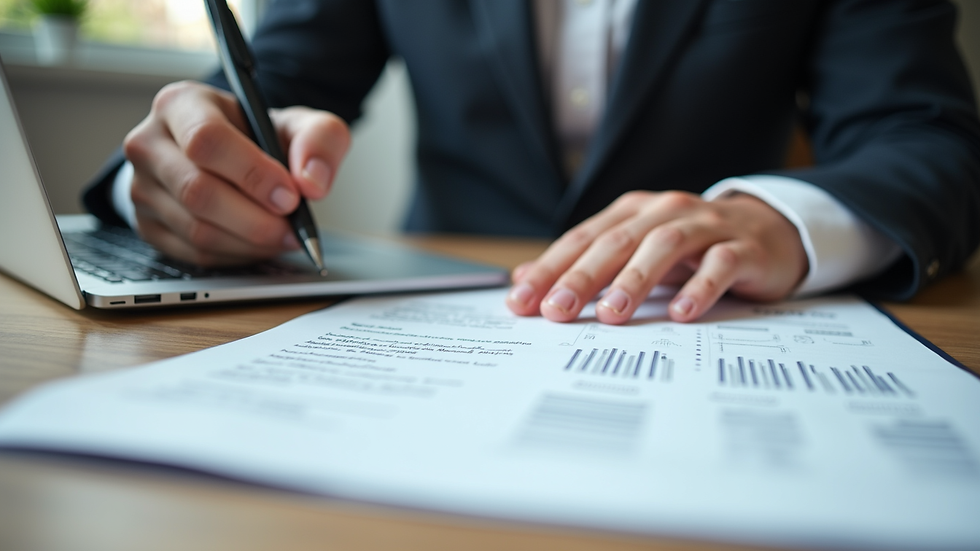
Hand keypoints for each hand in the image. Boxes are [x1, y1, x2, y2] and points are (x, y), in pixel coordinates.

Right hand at [122, 81, 350, 264]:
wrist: (233, 156)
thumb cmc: (260, 136)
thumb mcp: (300, 124)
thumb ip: (319, 140)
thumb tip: (312, 183)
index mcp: (181, 104)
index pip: (206, 140)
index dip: (253, 174)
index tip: (290, 196)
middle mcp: (149, 143)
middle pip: (197, 191)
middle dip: (256, 219)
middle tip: (293, 227)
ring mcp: (141, 187)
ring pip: (197, 229)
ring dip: (251, 242)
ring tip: (283, 235)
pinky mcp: (147, 225)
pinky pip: (193, 254)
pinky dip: (236, 255)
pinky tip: (258, 243)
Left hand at [506, 191, 808, 322]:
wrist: (770, 230)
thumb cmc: (692, 247)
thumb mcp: (635, 252)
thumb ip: (583, 264)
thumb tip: (524, 280)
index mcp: (632, 212)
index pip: (583, 240)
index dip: (550, 269)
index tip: (522, 302)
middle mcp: (665, 212)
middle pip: (617, 242)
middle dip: (583, 277)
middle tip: (557, 311)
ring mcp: (706, 226)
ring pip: (665, 246)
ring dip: (635, 279)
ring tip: (612, 314)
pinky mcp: (744, 247)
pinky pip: (719, 264)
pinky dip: (699, 286)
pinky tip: (681, 312)